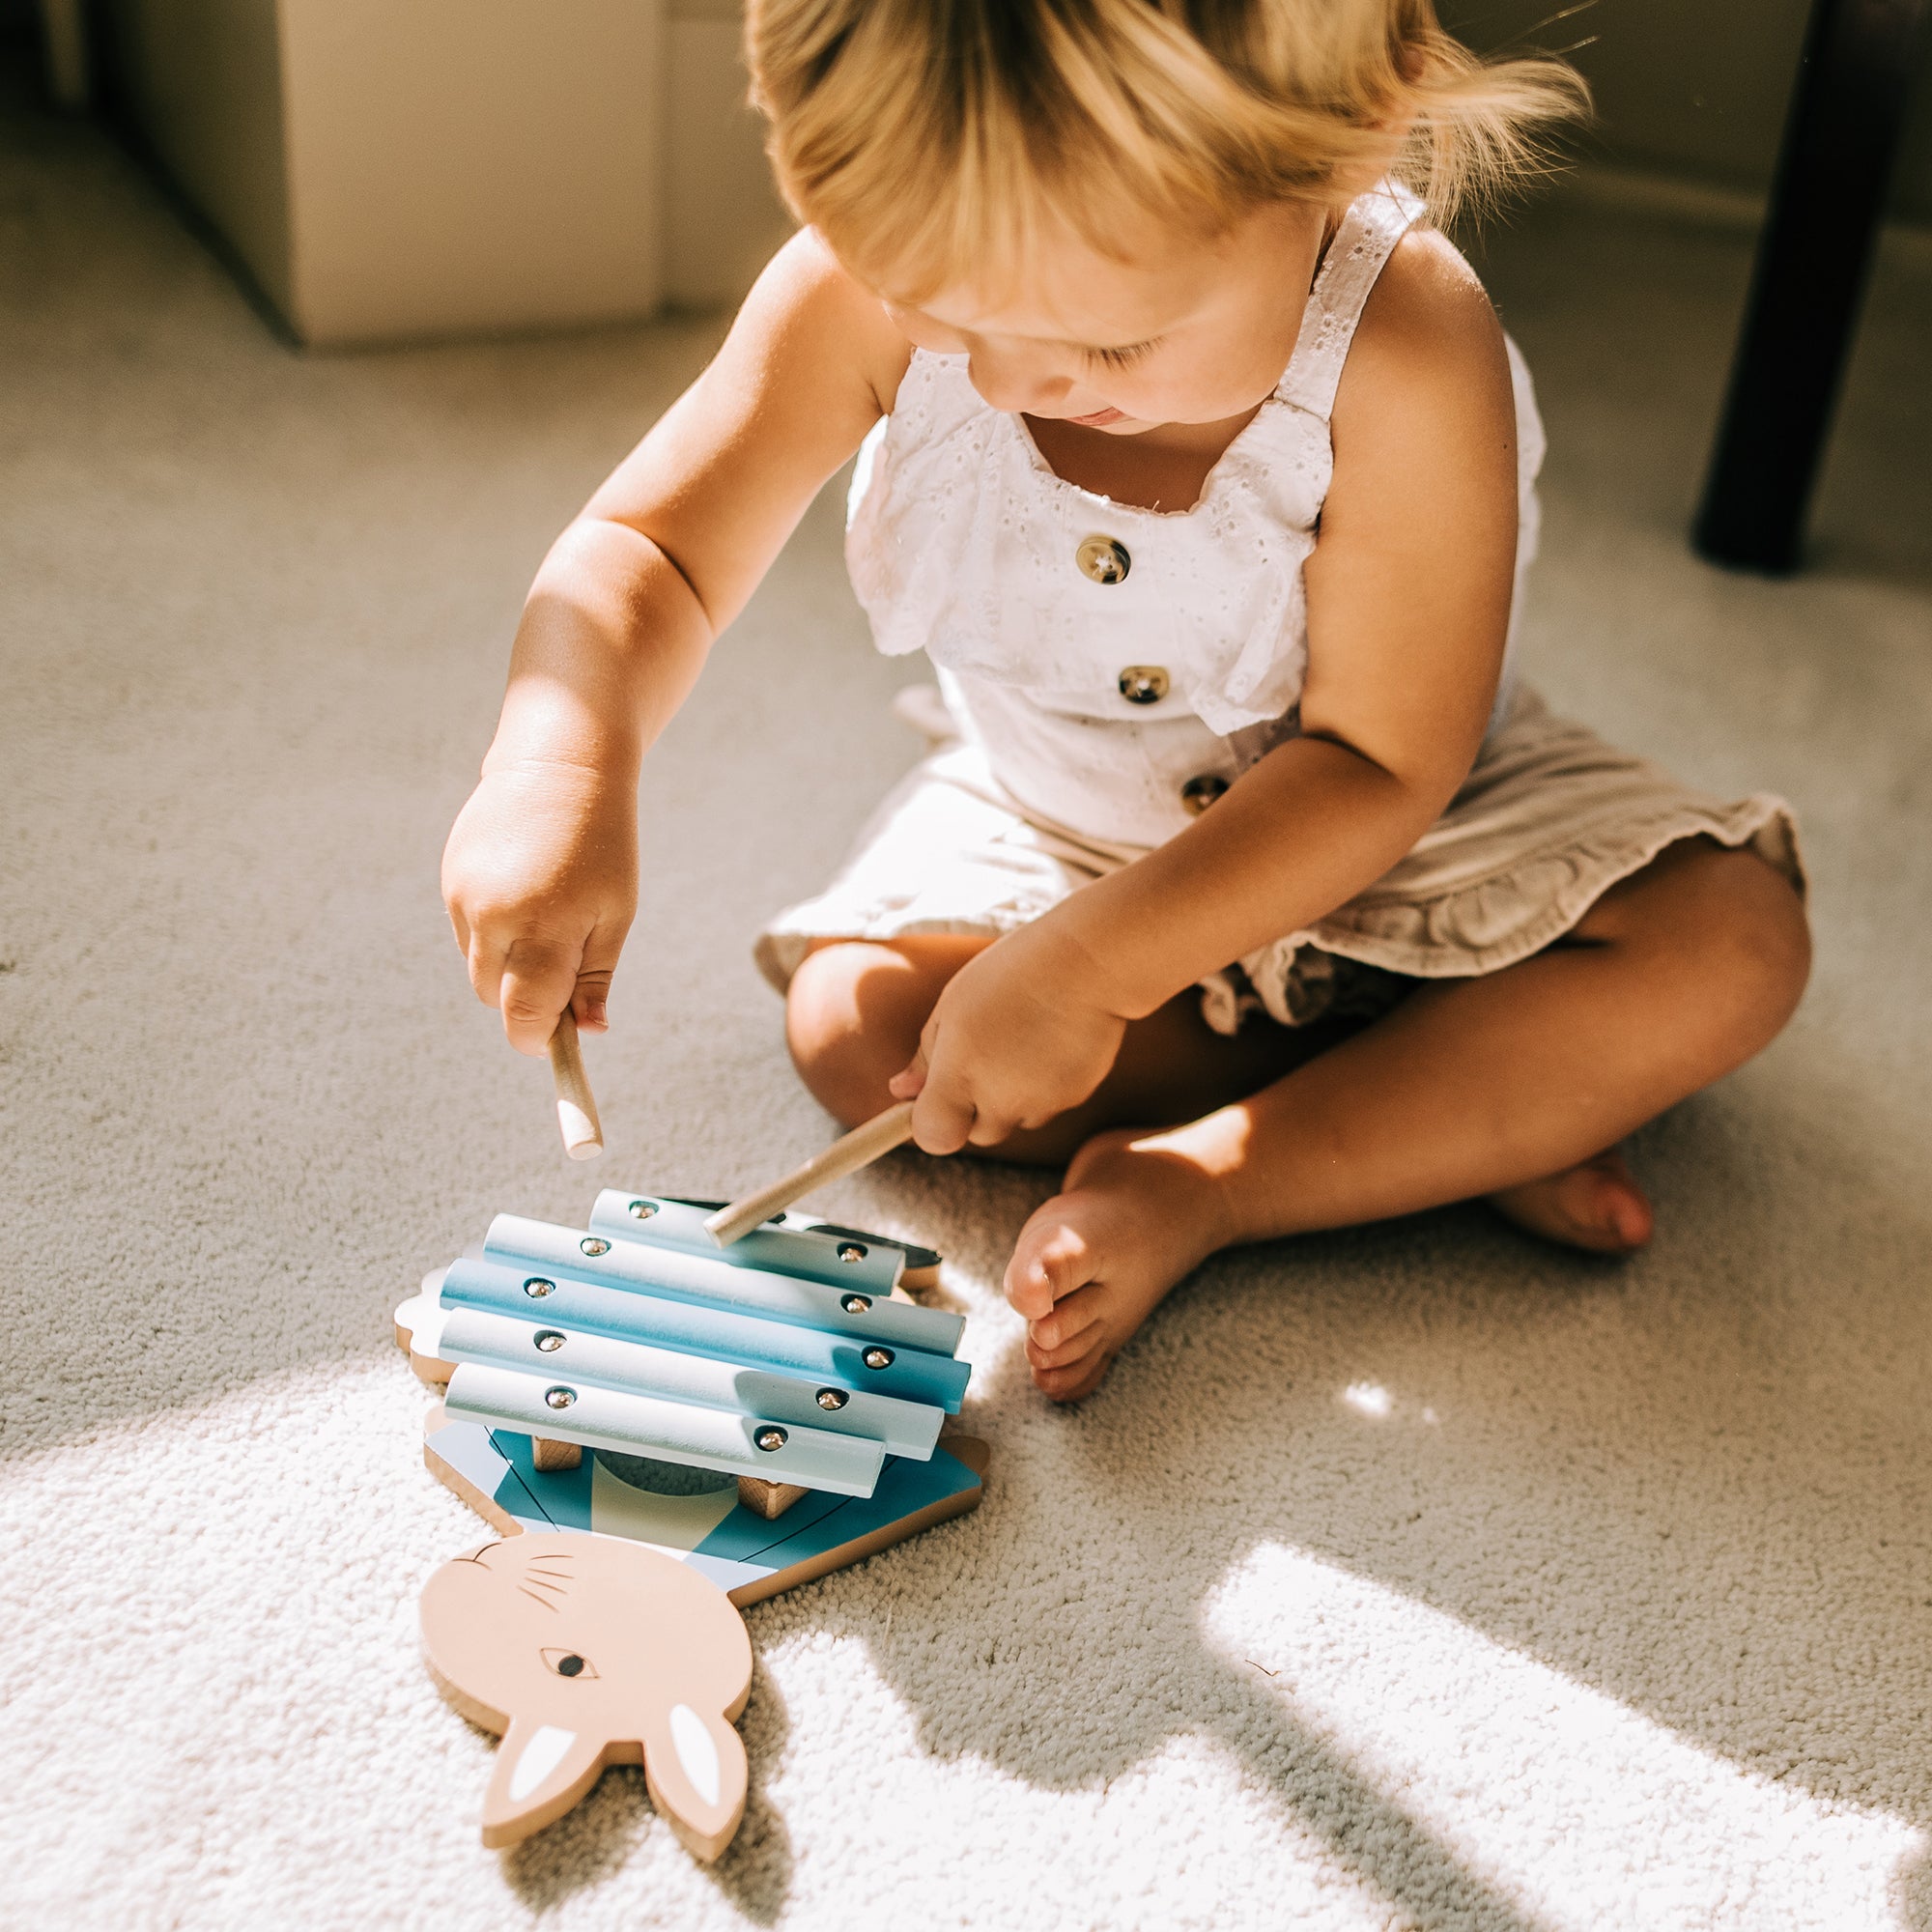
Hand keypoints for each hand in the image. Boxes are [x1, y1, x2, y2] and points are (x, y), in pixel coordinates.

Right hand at [441, 758, 637, 1054]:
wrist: (559, 764)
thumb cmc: (602, 844)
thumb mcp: (615, 912)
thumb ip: (595, 976)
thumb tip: (589, 1032)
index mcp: (545, 926)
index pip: (524, 1014)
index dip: (538, 1039)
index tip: (556, 1042)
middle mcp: (495, 915)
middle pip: (495, 998)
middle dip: (525, 1001)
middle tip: (562, 974)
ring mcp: (465, 896)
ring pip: (478, 968)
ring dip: (508, 966)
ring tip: (546, 918)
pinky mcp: (449, 879)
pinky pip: (466, 934)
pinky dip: (492, 933)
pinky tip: (521, 894)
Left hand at [888, 923, 1128, 1152]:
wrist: (1087, 962)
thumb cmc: (1011, 974)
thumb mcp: (952, 1005)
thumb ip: (925, 1056)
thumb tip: (901, 1091)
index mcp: (960, 1073)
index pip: (934, 1137)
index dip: (930, 1123)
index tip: (930, 1097)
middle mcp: (1001, 1098)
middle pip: (978, 1133)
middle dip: (974, 1108)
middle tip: (983, 1055)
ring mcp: (1042, 1102)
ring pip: (1018, 1118)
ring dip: (1013, 1096)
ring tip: (1022, 1038)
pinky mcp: (1077, 1096)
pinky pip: (1050, 1104)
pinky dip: (1046, 1085)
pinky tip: (1051, 1040)